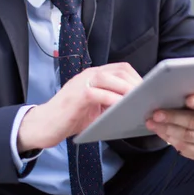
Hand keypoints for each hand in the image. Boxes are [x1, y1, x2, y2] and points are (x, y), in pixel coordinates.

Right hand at [17, 62, 141, 151]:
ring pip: (110, 78)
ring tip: (139, 102)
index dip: (137, 78)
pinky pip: (99, 93)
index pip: (122, 69)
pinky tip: (122, 108)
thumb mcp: (96, 107)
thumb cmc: (71, 117)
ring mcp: (82, 82)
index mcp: (95, 75)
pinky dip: (113, 100)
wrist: (44, 126)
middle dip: (136, 83)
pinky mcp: (77, 95)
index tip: (149, 91)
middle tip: (148, 98)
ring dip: (127, 89)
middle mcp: (89, 74)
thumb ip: (112, 102)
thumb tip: (136, 107)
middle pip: (120, 71)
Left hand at [145, 94, 193, 159]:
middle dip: (173, 117)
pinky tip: (160, 131)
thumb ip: (192, 95)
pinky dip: (169, 138)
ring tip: (152, 123)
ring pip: (187, 135)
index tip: (188, 99)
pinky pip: (184, 147)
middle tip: (157, 114)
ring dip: (167, 129)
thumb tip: (171, 91)